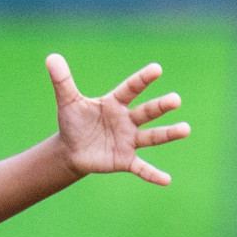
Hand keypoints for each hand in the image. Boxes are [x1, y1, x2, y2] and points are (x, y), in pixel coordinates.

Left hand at [46, 53, 189, 185]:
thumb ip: (62, 80)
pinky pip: (142, 168)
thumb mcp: (67, 102)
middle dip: (161, 106)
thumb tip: (51, 56)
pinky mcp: (125, 160)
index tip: (156, 69)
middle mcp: (127, 120)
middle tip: (176, 100)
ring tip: (186, 129)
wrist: (71, 150)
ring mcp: (129, 140)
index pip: (131, 88)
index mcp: (115, 103)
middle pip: (147, 111)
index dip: (142, 79)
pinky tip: (166, 180)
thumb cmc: (74, 122)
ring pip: (152, 136)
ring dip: (168, 134)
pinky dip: (153, 174)